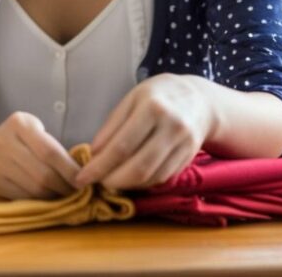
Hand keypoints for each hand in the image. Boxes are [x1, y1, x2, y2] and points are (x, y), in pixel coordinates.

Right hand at [0, 112, 82, 200]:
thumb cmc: (16, 141)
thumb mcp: (31, 131)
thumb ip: (51, 145)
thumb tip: (81, 170)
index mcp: (18, 124)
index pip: (50, 151)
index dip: (69, 169)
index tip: (83, 180)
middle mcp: (2, 142)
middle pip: (42, 173)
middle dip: (63, 186)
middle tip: (75, 192)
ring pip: (33, 189)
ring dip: (53, 196)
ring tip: (62, 195)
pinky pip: (21, 197)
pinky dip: (38, 201)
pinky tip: (45, 198)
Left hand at [74, 73, 215, 190]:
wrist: (199, 99)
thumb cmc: (158, 96)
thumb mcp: (131, 99)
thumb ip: (112, 125)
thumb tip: (94, 154)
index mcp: (152, 108)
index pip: (121, 146)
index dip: (99, 166)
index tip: (82, 177)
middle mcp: (171, 127)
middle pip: (138, 167)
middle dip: (112, 180)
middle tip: (96, 182)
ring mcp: (183, 145)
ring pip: (151, 177)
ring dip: (126, 185)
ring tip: (110, 181)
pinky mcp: (189, 158)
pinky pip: (162, 178)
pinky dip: (142, 183)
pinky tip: (130, 179)